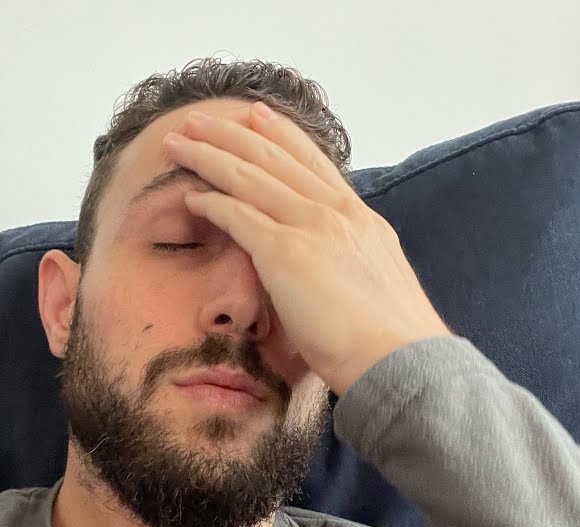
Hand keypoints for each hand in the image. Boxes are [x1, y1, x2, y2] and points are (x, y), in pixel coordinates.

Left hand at [164, 102, 451, 395]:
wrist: (401, 359)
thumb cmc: (390, 343)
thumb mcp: (375, 285)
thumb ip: (348, 266)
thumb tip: (331, 274)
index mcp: (361, 219)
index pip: (313, 162)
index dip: (281, 135)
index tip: (256, 114)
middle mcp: (337, 212)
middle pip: (274, 157)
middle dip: (232, 132)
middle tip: (199, 117)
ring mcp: (311, 227)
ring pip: (250, 175)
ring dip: (210, 154)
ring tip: (178, 140)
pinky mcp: (286, 252)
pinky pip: (238, 214)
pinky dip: (211, 200)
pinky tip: (190, 194)